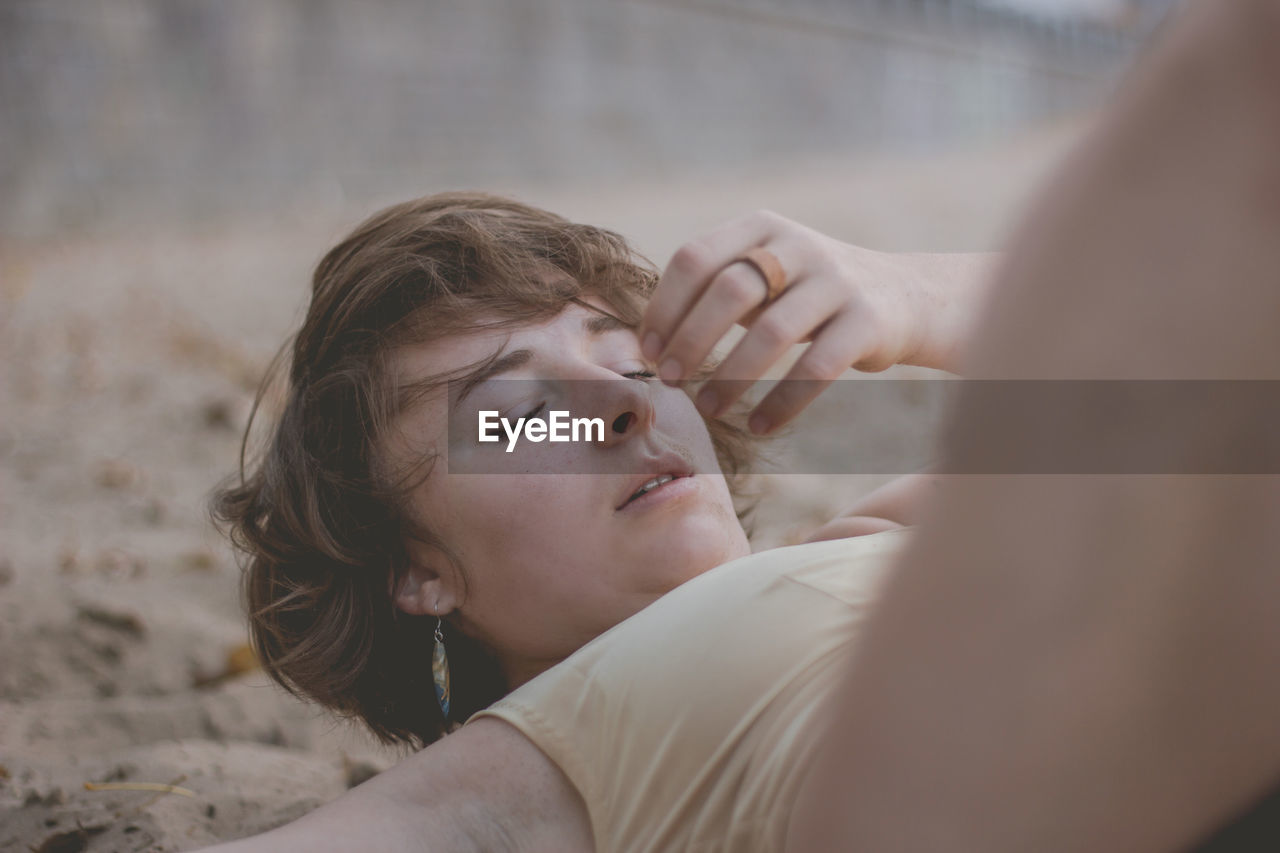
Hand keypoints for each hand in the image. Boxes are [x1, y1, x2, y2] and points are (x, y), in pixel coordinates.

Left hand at [638, 210, 986, 433]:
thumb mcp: (764, 276)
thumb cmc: (806, 297)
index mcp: (760, 228)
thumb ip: (713, 294)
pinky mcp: (867, 321)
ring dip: (730, 377)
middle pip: (729, 290)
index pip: (695, 258)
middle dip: (690, 340)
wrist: (902, 298)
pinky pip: (816, 369)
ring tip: (707, 409)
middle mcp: (798, 246)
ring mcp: (837, 281)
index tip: (648, 351)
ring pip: (773, 332)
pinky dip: (782, 402)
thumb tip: (648, 344)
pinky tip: (757, 425)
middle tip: (670, 380)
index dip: (664, 307)